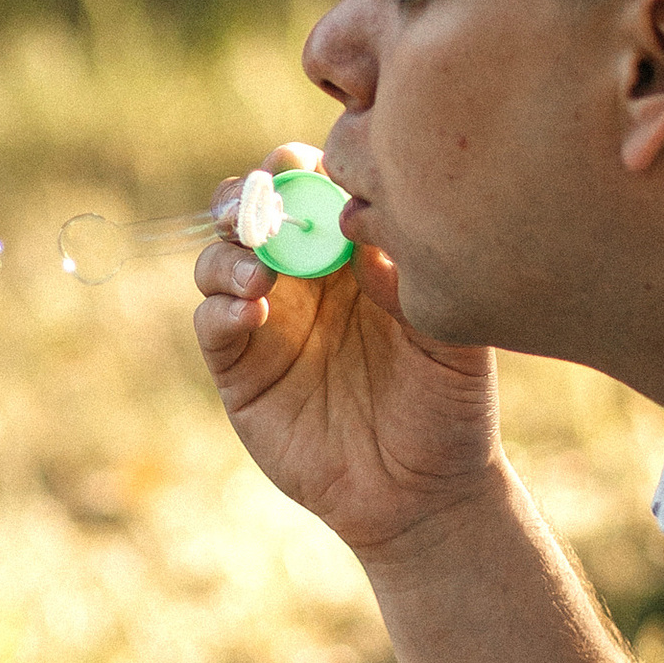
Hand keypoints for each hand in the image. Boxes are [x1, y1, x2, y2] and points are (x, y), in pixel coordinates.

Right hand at [195, 158, 501, 558]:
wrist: (423, 494)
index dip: (298, 170)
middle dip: (246, 198)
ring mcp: (267, 323)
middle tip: (258, 207)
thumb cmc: (450, 407)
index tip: (303, 168)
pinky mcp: (240, 372)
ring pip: (218, 260)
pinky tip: (252, 311)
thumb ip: (413, 284)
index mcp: (351, 256)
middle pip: (251, 213)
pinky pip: (212, 325)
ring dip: (228, 252)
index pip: (310, 189)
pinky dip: (220, 308)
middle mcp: (302, 279)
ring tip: (260, 272)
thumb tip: (364, 233)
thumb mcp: (451, 339)